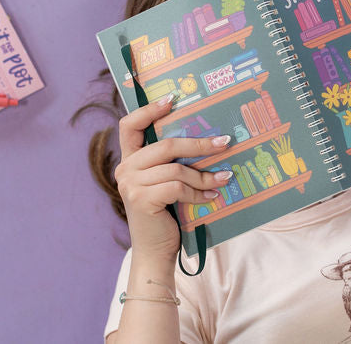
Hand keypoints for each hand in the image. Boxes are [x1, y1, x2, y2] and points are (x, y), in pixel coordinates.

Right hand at [114, 96, 233, 261]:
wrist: (154, 252)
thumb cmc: (165, 214)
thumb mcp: (164, 183)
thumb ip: (170, 162)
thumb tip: (207, 139)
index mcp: (129, 159)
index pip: (130, 125)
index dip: (149, 109)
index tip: (173, 99)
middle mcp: (125, 169)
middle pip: (166, 144)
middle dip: (199, 144)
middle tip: (225, 142)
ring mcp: (131, 184)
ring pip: (176, 168)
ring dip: (205, 175)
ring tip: (225, 178)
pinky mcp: (142, 200)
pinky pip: (178, 187)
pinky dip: (198, 192)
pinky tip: (212, 197)